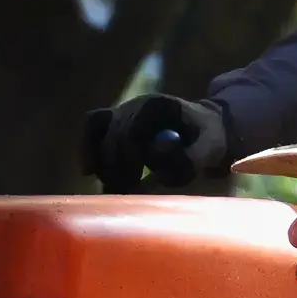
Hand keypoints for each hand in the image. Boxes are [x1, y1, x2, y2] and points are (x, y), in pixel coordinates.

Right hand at [82, 94, 230, 192]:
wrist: (206, 130)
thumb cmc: (209, 141)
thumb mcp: (209, 150)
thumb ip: (188, 156)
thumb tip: (153, 154)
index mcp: (158, 106)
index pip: (131, 132)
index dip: (127, 160)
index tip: (132, 185)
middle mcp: (136, 104)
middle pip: (111, 134)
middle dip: (113, 166)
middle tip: (122, 193)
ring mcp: (123, 110)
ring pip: (95, 129)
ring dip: (100, 160)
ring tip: (111, 186)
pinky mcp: (114, 121)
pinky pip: (92, 129)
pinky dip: (87, 149)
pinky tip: (89, 172)